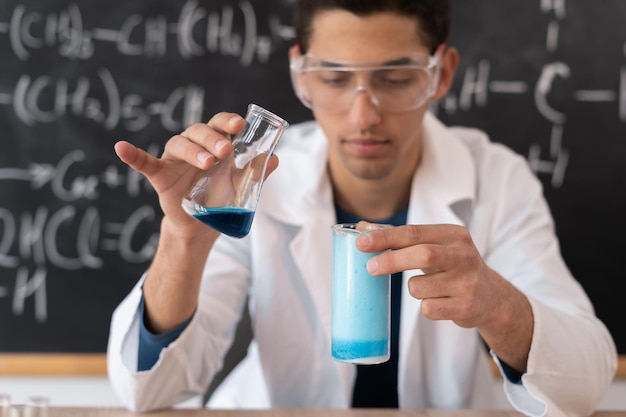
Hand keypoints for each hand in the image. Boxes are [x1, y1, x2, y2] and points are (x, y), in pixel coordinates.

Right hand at [114, 112, 278, 237]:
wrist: (202, 226)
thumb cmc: (220, 198)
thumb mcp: (240, 184)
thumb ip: (255, 170)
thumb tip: (276, 158)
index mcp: (213, 143)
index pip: (219, 124)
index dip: (228, 121)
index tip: (239, 125)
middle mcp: (193, 145)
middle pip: (200, 131)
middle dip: (213, 138)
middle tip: (225, 152)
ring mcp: (174, 159)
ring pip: (180, 143)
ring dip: (193, 150)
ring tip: (208, 163)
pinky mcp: (160, 175)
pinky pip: (144, 162)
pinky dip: (132, 155)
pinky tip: (121, 148)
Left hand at [355, 222, 532, 369]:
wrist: (492, 298)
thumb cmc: (452, 266)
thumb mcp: (435, 245)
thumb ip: (401, 237)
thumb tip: (361, 228)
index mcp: (454, 235)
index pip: (414, 232)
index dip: (386, 237)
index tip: (361, 242)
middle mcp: (464, 256)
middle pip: (422, 255)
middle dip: (391, 260)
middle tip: (370, 267)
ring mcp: (467, 283)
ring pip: (419, 287)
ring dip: (414, 289)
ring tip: (430, 288)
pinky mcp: (466, 307)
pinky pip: (428, 309)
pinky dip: (426, 306)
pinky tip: (441, 302)